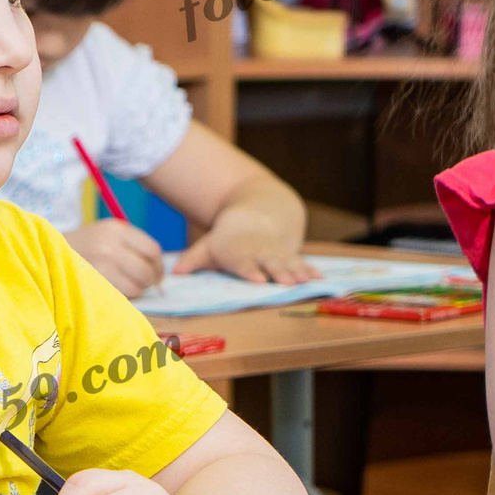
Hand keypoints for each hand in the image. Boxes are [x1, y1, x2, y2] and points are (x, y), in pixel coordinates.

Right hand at [66, 218, 167, 296]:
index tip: (156, 274)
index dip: (158, 266)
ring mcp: (101, 262)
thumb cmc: (82, 247)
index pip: (152, 250)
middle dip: (150, 281)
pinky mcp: (94, 280)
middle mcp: (110, 243)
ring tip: (128, 287)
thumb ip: (130, 246)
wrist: (45, 253)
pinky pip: (123, 293)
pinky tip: (116, 291)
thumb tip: (159, 272)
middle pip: (147, 269)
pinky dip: (125, 296)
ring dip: (137, 290)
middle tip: (145, 285)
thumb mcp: (105, 234)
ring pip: (137, 284)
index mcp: (116, 228)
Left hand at [175, 216, 317, 283]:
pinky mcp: (291, 255)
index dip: (250, 271)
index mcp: (238, 253)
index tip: (258, 278)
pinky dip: (311, 270)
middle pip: (270, 264)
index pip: (244, 264)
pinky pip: (302, 262)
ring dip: (297, 273)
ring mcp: (277, 254)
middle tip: (288, 283)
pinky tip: (320, 278)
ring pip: (288, 264)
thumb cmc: (228, 238)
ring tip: (306, 281)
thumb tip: (174, 273)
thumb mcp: (209, 245)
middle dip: (279, 273)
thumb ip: (193, 259)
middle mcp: (260, 254)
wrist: (259, 211)